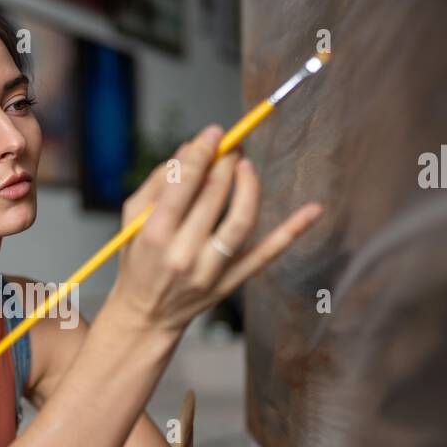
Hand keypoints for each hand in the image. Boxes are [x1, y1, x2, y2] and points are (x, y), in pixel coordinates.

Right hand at [108, 123, 323, 334]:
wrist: (146, 315)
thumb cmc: (138, 261)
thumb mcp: (132, 220)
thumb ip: (157, 182)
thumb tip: (190, 148)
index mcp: (155, 235)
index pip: (184, 184)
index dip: (202, 153)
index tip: (214, 132)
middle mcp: (184, 254)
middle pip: (213, 197)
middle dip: (225, 162)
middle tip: (231, 144)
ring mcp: (211, 271)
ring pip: (241, 220)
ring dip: (248, 186)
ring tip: (245, 165)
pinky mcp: (232, 282)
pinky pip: (266, 254)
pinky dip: (292, 231)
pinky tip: (314, 210)